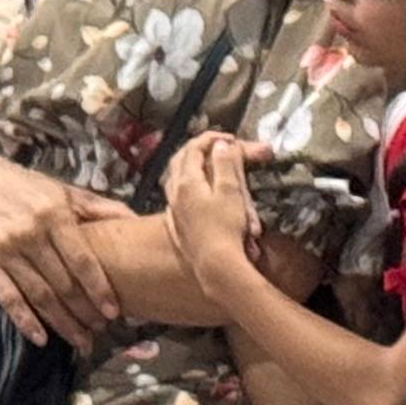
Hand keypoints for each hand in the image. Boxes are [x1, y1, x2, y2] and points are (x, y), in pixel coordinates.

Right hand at [0, 157, 132, 347]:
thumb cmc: (29, 189)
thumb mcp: (65, 191)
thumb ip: (100, 207)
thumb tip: (136, 219)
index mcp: (54, 214)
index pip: (81, 259)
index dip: (98, 288)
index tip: (113, 311)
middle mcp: (29, 234)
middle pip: (62, 283)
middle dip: (83, 311)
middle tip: (100, 331)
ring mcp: (5, 250)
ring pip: (39, 295)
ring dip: (61, 322)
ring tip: (80, 341)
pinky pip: (8, 297)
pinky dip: (25, 321)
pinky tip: (41, 338)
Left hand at [160, 131, 265, 295]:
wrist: (215, 265)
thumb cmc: (225, 228)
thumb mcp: (231, 190)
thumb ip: (225, 164)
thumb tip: (221, 145)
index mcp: (187, 182)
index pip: (194, 149)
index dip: (212, 139)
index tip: (230, 139)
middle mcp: (175, 194)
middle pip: (181, 161)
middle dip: (198, 149)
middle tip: (216, 147)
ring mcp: (174, 211)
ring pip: (175, 180)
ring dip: (190, 168)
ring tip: (204, 166)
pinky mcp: (178, 227)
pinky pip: (178, 199)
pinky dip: (187, 189)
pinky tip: (193, 195)